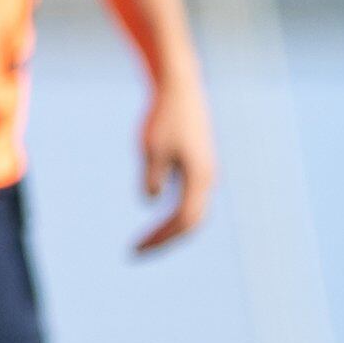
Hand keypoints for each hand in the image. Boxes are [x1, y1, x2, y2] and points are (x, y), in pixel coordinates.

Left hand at [134, 70, 215, 252]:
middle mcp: (207, 179)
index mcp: (199, 177)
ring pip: (192, 212)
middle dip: (165, 239)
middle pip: (190, 222)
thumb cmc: (163, 117)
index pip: (183, 220)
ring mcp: (205, 173)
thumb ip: (153, 176)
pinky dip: (173, 215)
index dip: (161, 238)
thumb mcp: (151, 147)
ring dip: (170, 229)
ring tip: (146, 242)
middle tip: (137, 252)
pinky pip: (189, 201)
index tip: (136, 249)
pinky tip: (157, 220)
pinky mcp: (198, 167)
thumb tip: (151, 200)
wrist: (179, 90)